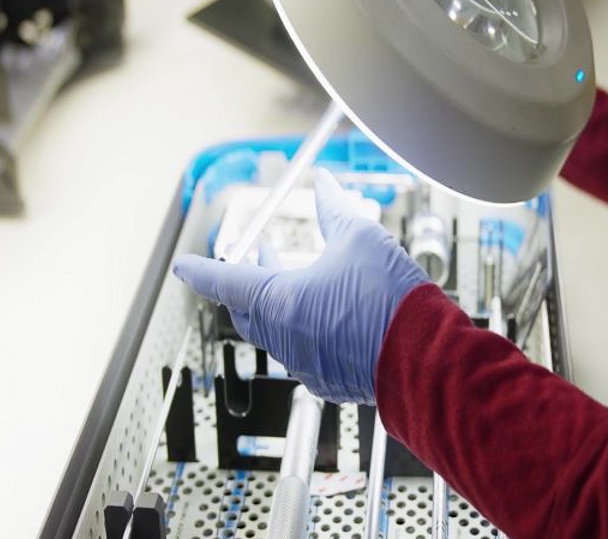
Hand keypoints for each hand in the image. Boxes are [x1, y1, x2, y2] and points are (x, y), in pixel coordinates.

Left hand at [172, 172, 428, 403]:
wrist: (424, 358)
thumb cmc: (390, 301)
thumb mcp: (360, 238)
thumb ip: (334, 210)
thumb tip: (324, 185)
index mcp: (278, 302)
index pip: (224, 281)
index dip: (200, 269)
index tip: (183, 265)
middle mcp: (283, 337)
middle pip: (248, 309)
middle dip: (248, 281)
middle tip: (259, 257)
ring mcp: (305, 364)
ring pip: (279, 331)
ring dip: (283, 303)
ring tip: (304, 279)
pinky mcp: (330, 382)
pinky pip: (306, 352)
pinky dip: (308, 328)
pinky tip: (333, 314)